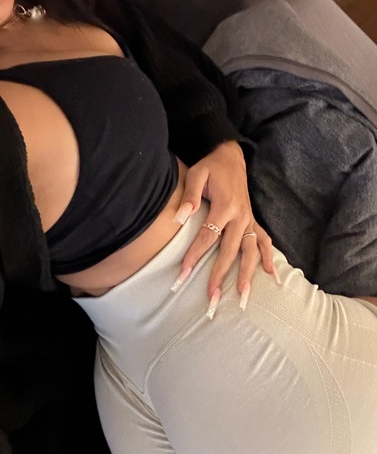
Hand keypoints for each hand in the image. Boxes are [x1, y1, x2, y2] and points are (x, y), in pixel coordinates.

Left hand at [172, 141, 276, 311]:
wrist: (231, 157)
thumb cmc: (211, 167)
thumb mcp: (196, 174)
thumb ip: (189, 196)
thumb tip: (181, 218)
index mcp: (225, 206)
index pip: (207, 237)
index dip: (195, 256)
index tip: (183, 274)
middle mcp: (240, 216)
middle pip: (230, 250)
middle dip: (220, 274)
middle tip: (212, 296)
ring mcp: (249, 220)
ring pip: (250, 250)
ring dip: (247, 273)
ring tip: (243, 294)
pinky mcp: (252, 221)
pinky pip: (264, 240)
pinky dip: (269, 256)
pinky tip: (272, 273)